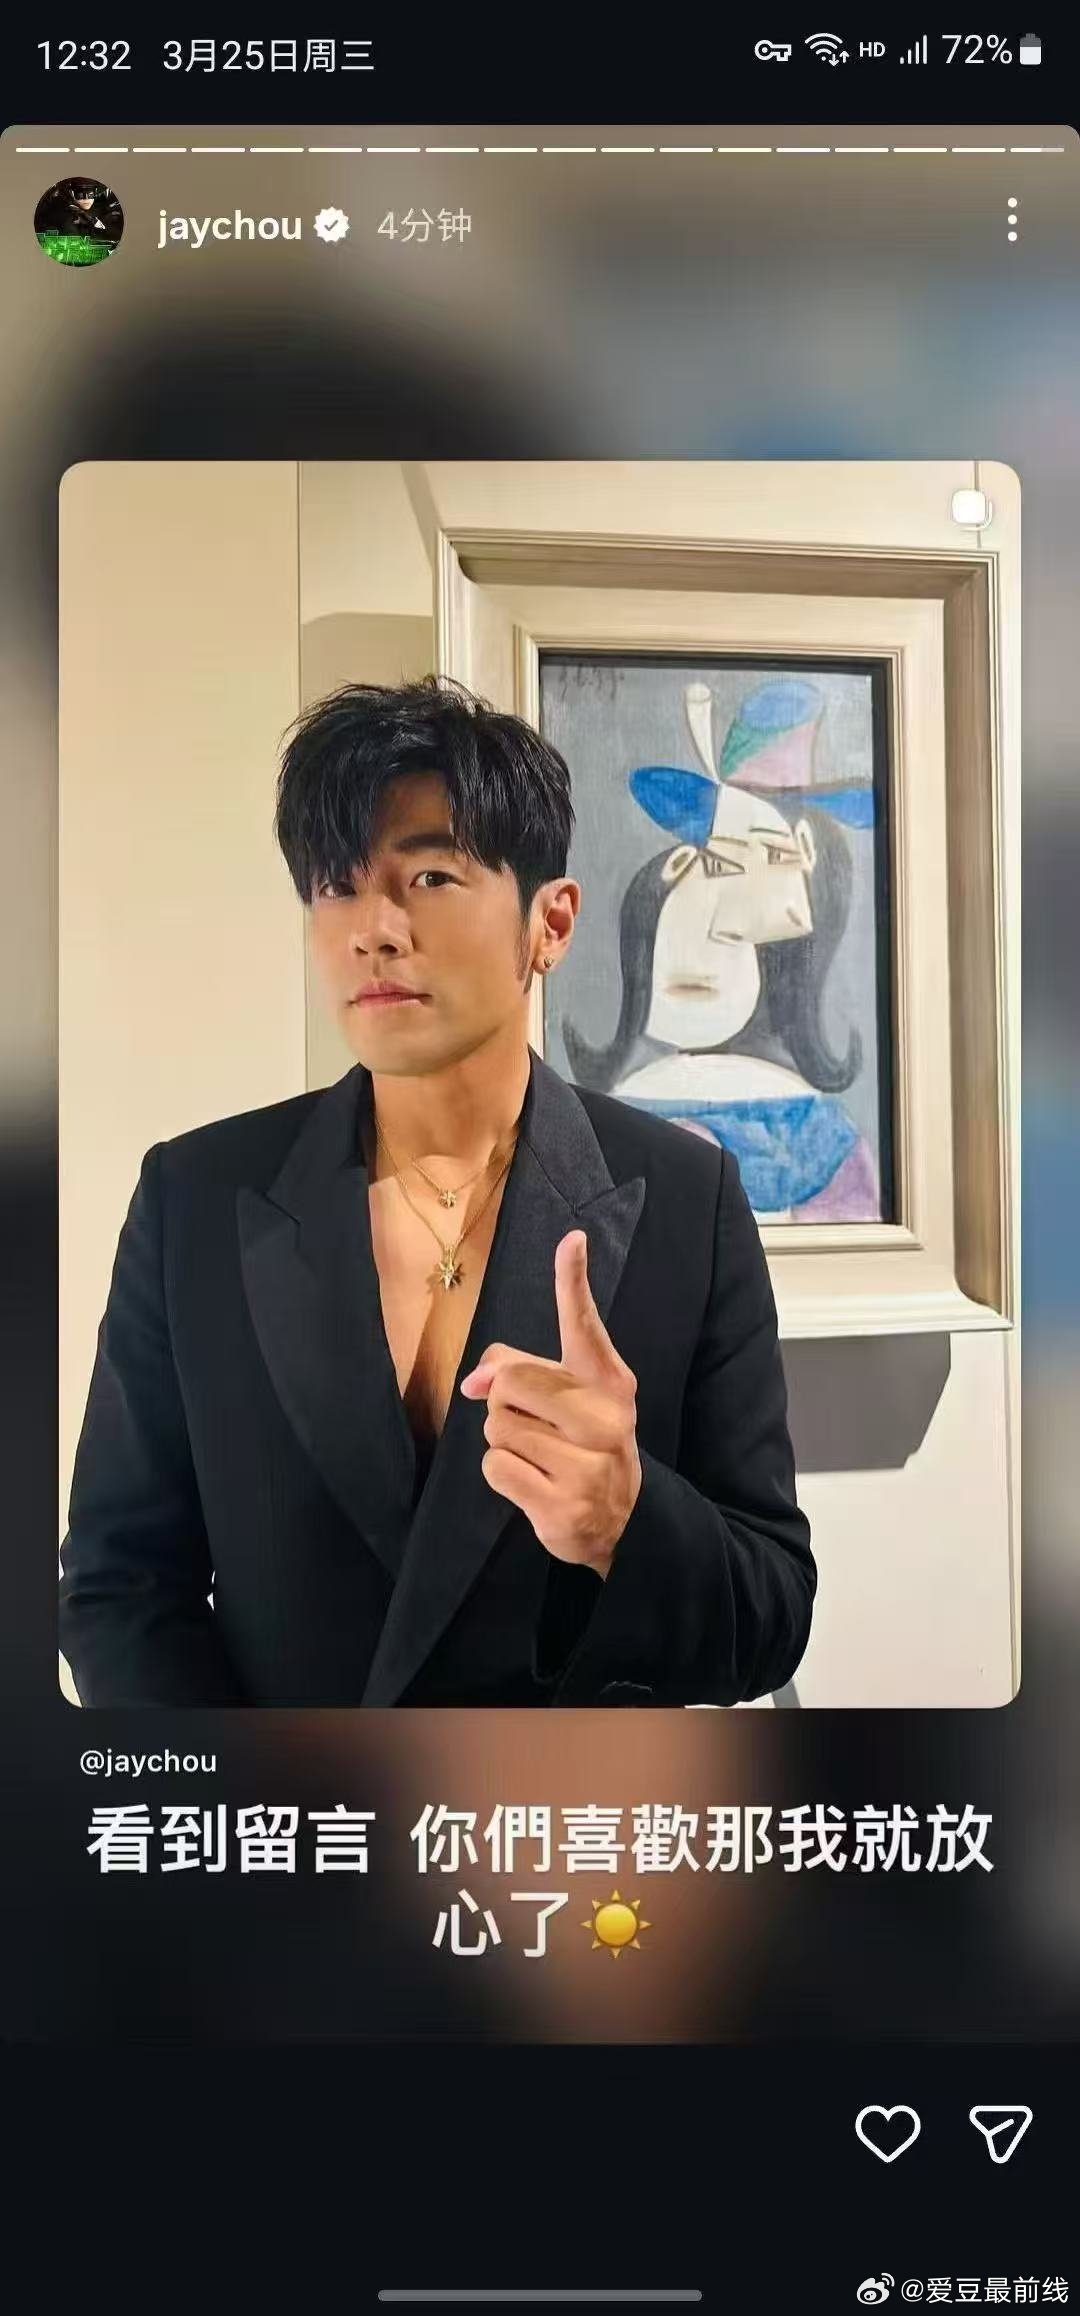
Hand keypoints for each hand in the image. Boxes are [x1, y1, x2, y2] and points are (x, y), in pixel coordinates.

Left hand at [459, 1229, 641, 1574]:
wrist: (618, 1521)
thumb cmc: (580, 1443)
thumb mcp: (565, 1401)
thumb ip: (518, 1372)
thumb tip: (473, 1384)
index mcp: (609, 1383)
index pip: (585, 1326)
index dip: (573, 1280)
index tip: (572, 1239)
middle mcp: (606, 1419)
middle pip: (512, 1383)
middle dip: (504, 1403)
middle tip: (534, 1425)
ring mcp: (589, 1466)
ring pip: (497, 1427)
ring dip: (504, 1441)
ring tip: (539, 1457)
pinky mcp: (564, 1506)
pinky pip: (495, 1467)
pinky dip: (502, 1475)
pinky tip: (534, 1485)